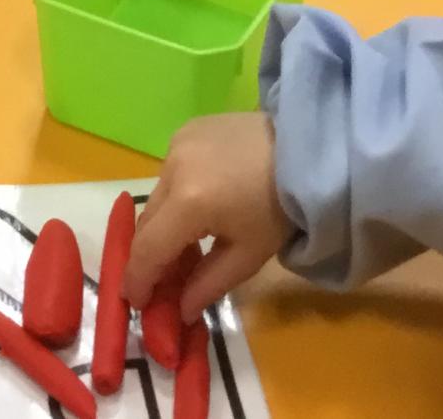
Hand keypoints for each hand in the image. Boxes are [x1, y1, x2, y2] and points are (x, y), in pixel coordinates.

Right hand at [124, 113, 288, 319]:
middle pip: (147, 223)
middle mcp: (173, 168)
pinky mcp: (186, 130)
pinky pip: (169, 172)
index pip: (148, 249)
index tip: (136, 303)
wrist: (307, 151)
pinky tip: (199, 207)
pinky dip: (175, 195)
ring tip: (184, 248)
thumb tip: (180, 312)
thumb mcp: (247, 256)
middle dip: (150, 256)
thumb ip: (206, 286)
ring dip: (163, 224)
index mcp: (189, 203)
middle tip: (161, 283)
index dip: (138, 279)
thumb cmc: (279, 209)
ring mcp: (177, 144)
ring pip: (156, 197)